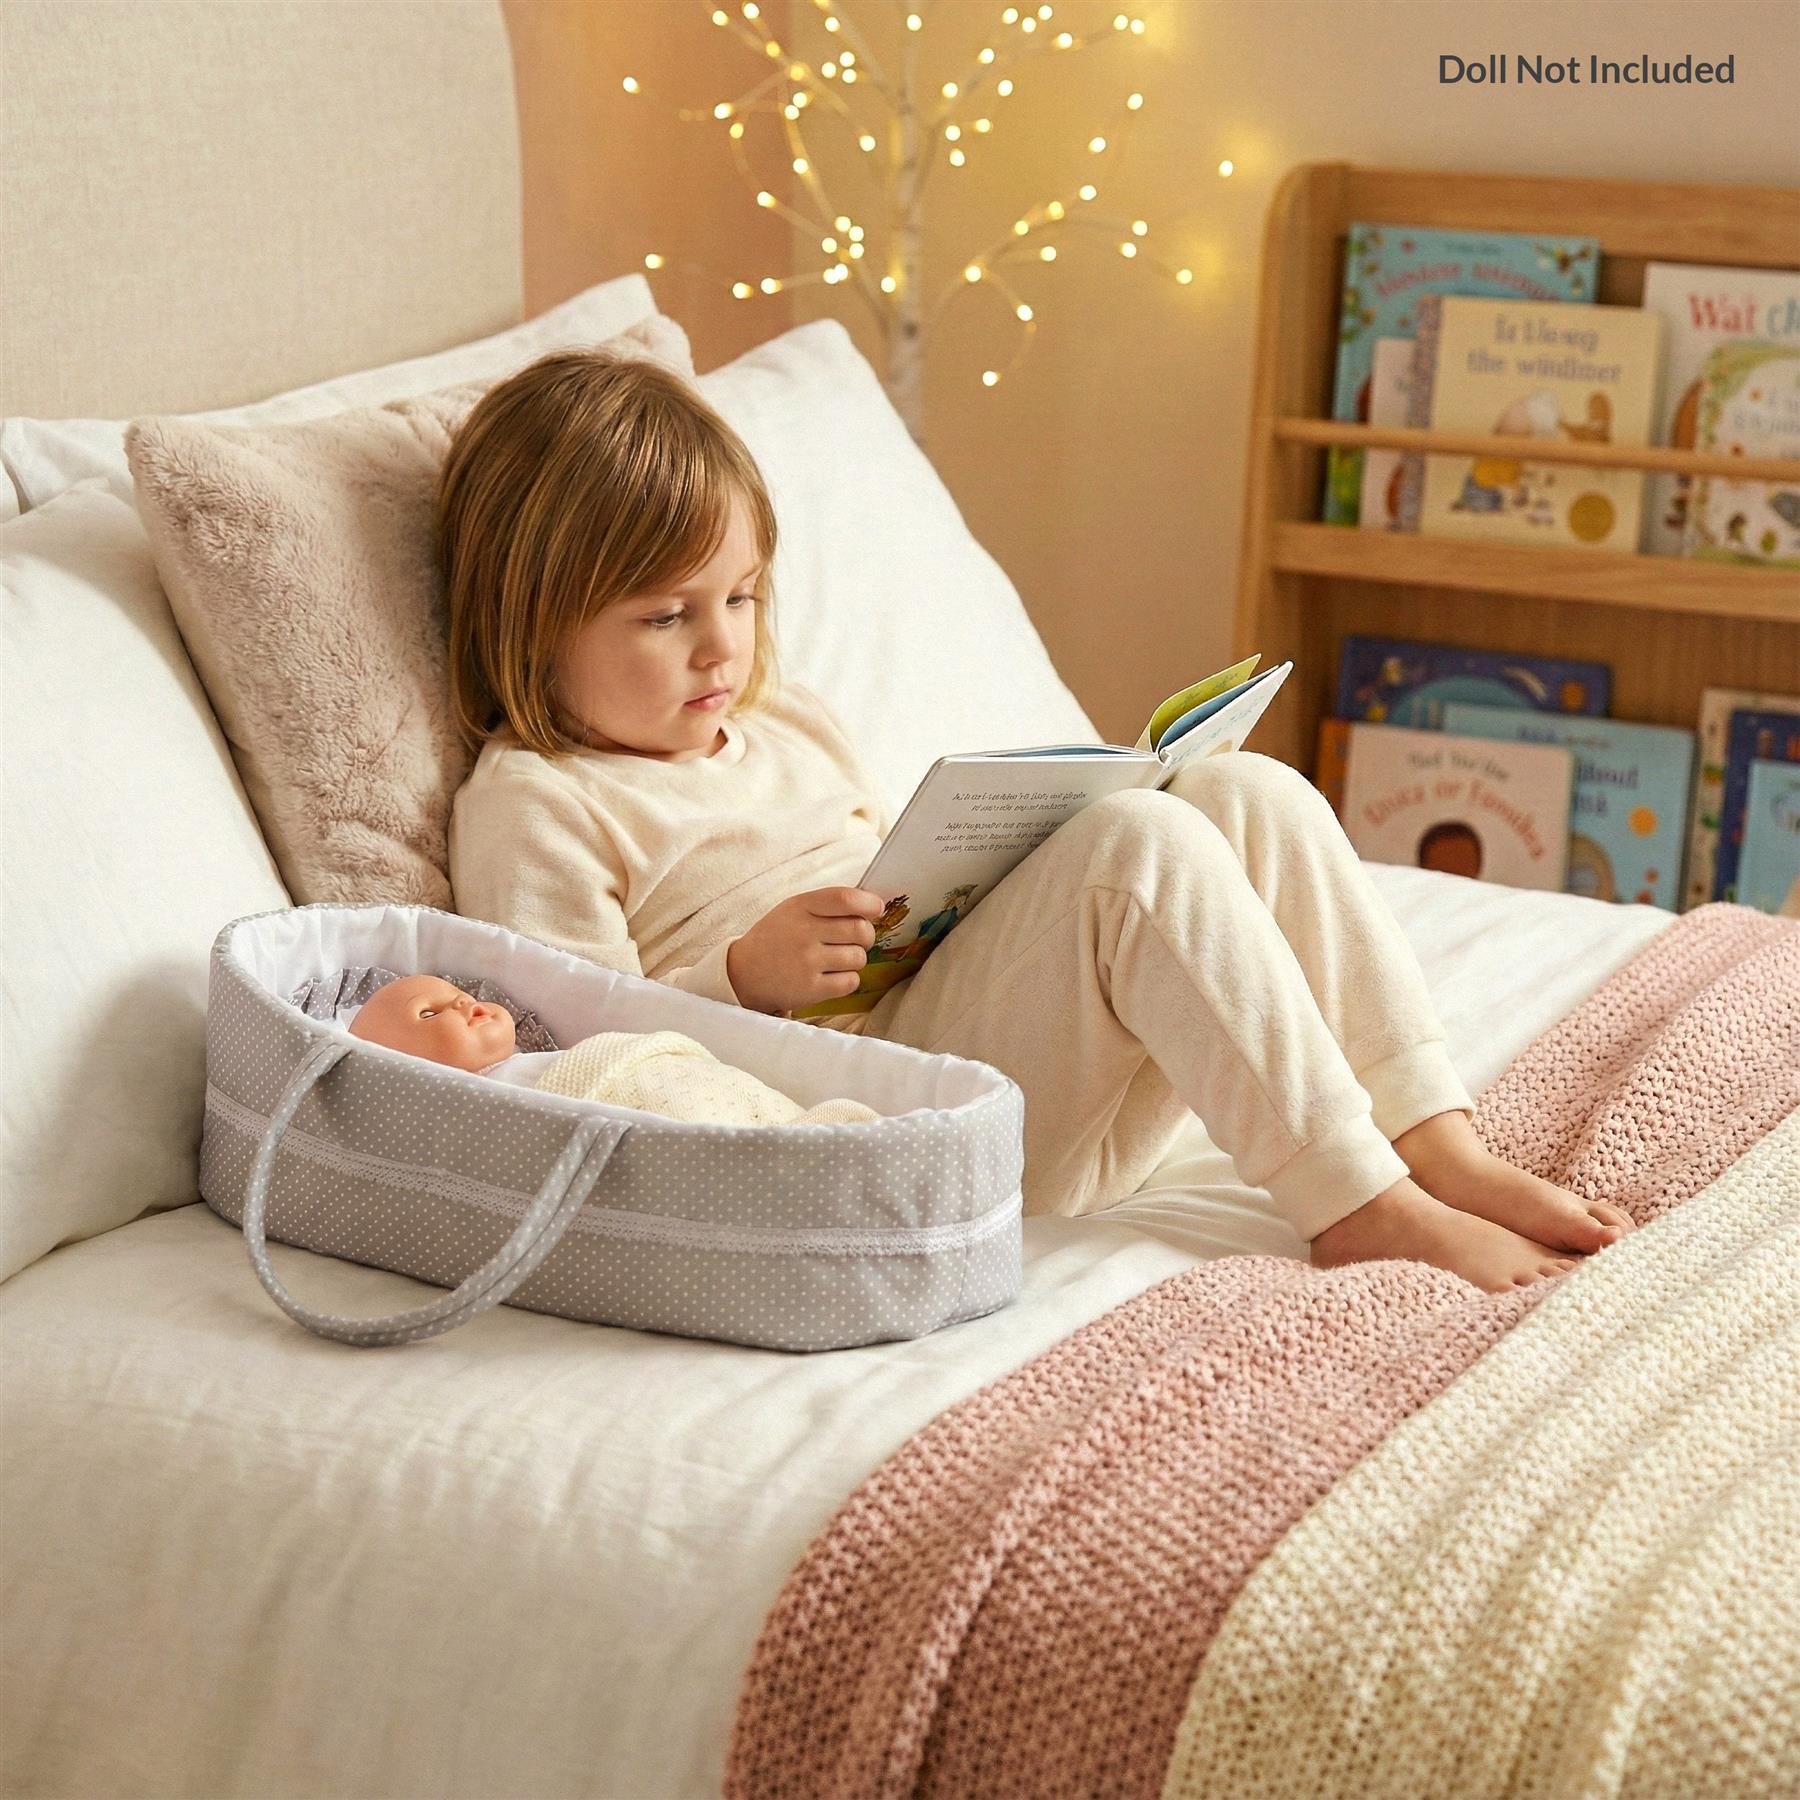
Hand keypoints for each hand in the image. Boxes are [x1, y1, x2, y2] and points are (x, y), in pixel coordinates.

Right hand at [725, 887, 884, 1013]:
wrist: (744, 973)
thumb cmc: (776, 937)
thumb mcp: (793, 909)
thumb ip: (827, 905)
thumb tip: (873, 904)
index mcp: (800, 907)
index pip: (846, 899)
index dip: (870, 903)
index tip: (876, 909)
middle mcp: (804, 932)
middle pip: (861, 930)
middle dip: (866, 935)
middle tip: (857, 939)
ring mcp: (807, 962)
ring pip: (859, 957)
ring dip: (855, 959)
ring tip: (838, 959)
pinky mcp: (811, 989)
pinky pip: (851, 982)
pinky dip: (848, 979)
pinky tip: (833, 976)